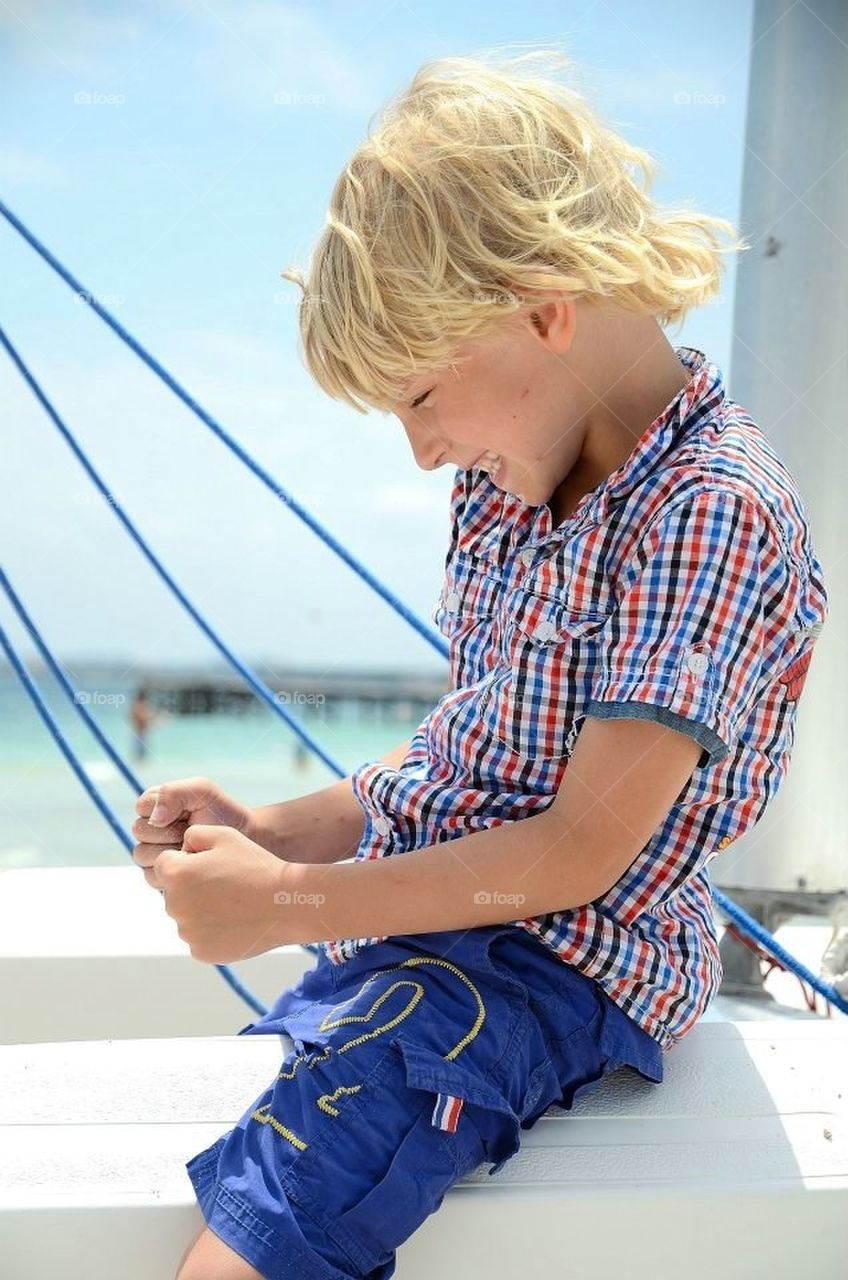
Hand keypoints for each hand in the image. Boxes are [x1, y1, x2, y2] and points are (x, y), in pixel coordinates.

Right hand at [132, 776, 251, 888]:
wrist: (243, 839)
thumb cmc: (222, 812)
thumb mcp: (202, 791)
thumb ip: (173, 793)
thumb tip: (154, 819)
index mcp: (157, 804)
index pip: (142, 806)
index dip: (165, 810)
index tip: (188, 811)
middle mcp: (151, 828)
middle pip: (140, 831)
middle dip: (169, 831)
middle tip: (192, 831)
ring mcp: (153, 852)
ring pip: (142, 854)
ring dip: (171, 851)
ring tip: (193, 847)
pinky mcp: (160, 874)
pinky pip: (151, 875)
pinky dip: (173, 869)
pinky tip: (192, 863)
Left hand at [151, 824, 308, 962]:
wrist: (286, 904)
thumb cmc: (256, 866)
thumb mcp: (225, 835)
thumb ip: (193, 834)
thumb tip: (180, 849)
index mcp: (176, 874)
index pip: (165, 864)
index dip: (188, 860)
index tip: (213, 865)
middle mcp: (174, 905)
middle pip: (174, 892)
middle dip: (192, 886)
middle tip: (227, 884)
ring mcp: (187, 932)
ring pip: (186, 916)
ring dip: (202, 910)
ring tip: (235, 903)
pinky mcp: (201, 952)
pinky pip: (199, 938)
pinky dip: (212, 931)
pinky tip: (235, 921)